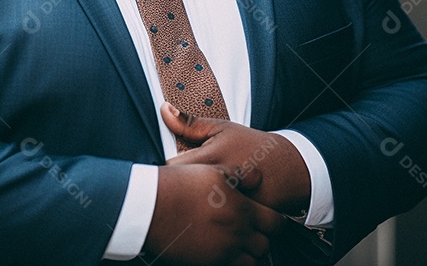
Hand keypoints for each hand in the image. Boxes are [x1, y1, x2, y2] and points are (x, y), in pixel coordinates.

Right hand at [145, 163, 281, 264]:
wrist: (151, 207)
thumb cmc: (180, 186)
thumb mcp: (214, 170)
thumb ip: (240, 175)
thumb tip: (258, 177)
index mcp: (242, 211)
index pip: (276, 223)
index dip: (276, 220)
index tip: (270, 217)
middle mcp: (236, 235)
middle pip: (265, 246)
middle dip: (263, 238)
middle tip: (253, 230)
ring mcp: (222, 253)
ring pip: (251, 262)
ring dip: (249, 254)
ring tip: (239, 242)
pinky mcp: (206, 263)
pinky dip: (232, 262)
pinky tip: (222, 250)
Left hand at [162, 103, 310, 214]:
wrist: (288, 169)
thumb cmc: (252, 146)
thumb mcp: (222, 129)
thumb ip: (190, 123)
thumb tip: (164, 110)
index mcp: (210, 159)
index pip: (171, 169)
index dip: (168, 170)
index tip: (170, 170)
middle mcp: (218, 184)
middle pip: (180, 194)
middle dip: (177, 190)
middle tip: (180, 187)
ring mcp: (229, 206)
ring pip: (194, 211)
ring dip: (190, 207)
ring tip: (191, 201)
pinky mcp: (239, 221)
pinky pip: (212, 226)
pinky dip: (207, 221)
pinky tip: (208, 215)